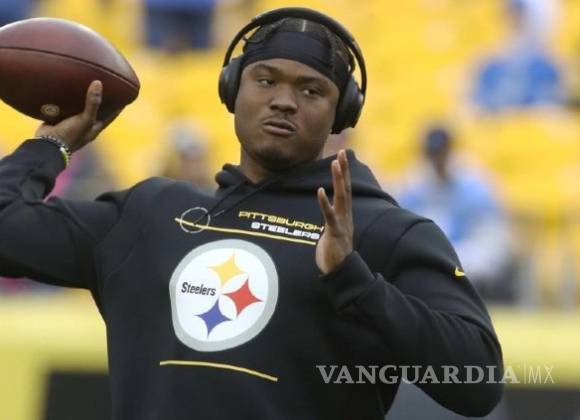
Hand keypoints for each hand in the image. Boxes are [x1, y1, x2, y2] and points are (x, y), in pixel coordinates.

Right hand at [35, 80, 119, 151]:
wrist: (47, 145)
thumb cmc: (70, 134)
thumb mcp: (85, 119)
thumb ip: (92, 103)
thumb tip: (98, 83)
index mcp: (94, 128)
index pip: (111, 115)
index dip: (117, 106)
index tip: (124, 95)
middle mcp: (84, 126)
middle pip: (95, 111)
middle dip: (99, 100)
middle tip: (103, 86)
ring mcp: (71, 123)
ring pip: (79, 109)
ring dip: (81, 99)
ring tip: (84, 84)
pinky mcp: (58, 120)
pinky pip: (64, 108)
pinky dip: (66, 100)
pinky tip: (64, 89)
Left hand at [316, 149, 353, 273]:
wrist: (341, 272)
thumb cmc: (335, 253)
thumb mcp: (334, 231)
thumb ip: (333, 219)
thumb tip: (328, 211)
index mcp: (345, 214)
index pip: (345, 189)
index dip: (343, 173)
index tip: (341, 156)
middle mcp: (346, 215)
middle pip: (346, 188)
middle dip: (344, 170)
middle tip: (342, 152)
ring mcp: (341, 223)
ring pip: (341, 197)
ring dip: (338, 179)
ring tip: (335, 163)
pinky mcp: (334, 232)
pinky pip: (329, 215)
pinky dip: (324, 203)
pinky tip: (319, 191)